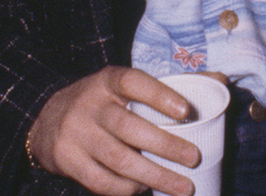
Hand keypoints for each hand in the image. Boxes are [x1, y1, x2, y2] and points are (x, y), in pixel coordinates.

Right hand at [26, 66, 202, 195]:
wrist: (46, 122)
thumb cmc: (101, 104)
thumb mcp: (124, 87)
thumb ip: (168, 85)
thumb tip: (219, 81)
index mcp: (108, 81)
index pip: (134, 83)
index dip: (160, 96)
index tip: (187, 111)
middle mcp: (89, 104)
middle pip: (129, 127)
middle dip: (166, 146)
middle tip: (194, 158)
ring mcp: (76, 133)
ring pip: (118, 159)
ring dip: (154, 175)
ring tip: (183, 186)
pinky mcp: (67, 160)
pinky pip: (101, 181)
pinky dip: (127, 189)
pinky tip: (145, 189)